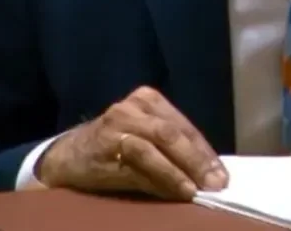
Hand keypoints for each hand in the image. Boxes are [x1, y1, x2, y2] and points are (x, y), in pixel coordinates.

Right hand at [35, 86, 227, 199]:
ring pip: (156, 147)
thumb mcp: (144, 134)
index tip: (222, 174)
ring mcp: (118, 126)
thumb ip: (172, 145)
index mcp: (148, 99)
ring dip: (179, 171)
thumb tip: (210, 171)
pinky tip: (174, 191)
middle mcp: (133, 107)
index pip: (185, 126)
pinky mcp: (106, 148)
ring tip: (195, 191)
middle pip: (172, 134)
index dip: (206, 152)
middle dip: (197, 160)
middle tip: (215, 183)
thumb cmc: (115, 145)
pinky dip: (159, 180)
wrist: (68, 155)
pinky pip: (138, 165)